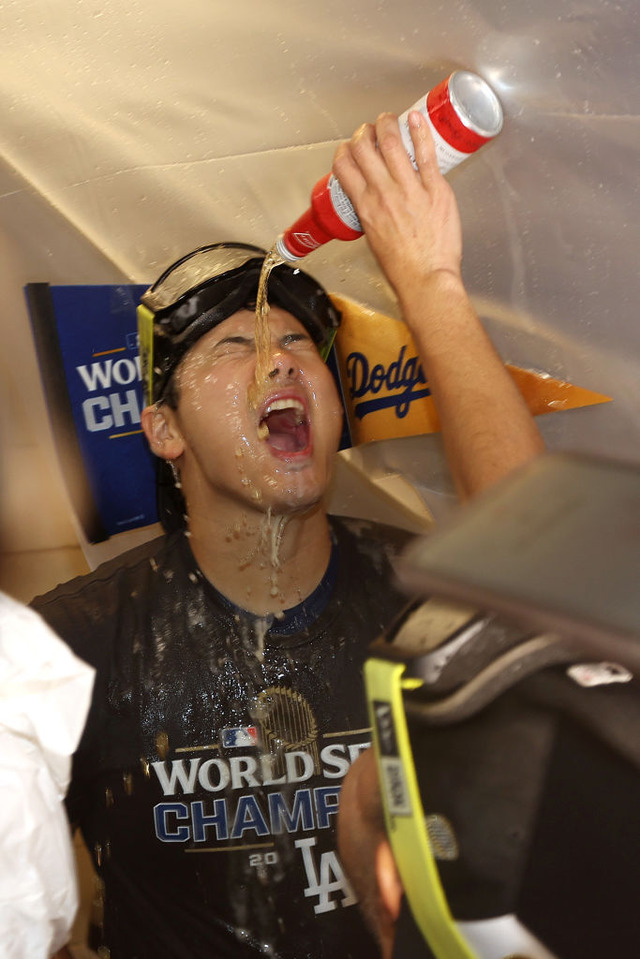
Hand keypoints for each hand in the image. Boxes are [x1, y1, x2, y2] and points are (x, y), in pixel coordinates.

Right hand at [332, 111, 462, 302]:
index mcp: (365, 207)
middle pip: (364, 148)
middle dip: (364, 131)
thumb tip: (374, 200)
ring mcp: (410, 189)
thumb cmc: (401, 267)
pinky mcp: (435, 189)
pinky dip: (419, 130)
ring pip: (392, 143)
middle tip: (370, 129)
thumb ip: (371, 214)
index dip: (344, 150)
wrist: (425, 279)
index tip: (350, 147)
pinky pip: (425, 153)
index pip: (344, 166)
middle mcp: (383, 193)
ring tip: (389, 119)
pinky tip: (416, 118)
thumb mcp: (373, 238)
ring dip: (387, 124)